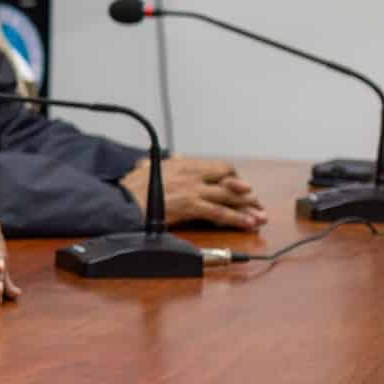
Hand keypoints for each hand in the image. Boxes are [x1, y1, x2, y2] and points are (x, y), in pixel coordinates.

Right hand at [124, 156, 265, 230]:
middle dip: (247, 194)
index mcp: (184, 164)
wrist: (122, 202)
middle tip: (257, 204)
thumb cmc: (131, 189)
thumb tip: (161, 158)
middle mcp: (192, 174)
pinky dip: (237, 219)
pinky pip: (220, 212)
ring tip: (260, 217)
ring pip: (229, 197)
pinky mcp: (191, 205)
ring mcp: (193, 189)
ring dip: (248, 208)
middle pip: (231, 181)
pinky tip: (247, 225)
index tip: (241, 188)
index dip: (235, 179)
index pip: (220, 168)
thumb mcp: (146, 168)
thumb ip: (157, 163)